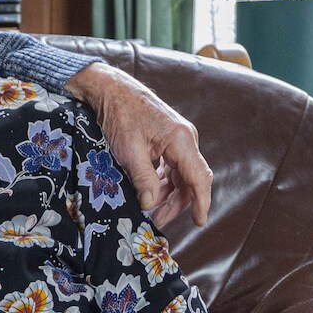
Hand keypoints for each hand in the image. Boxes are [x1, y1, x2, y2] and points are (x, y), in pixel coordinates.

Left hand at [66, 62, 211, 226]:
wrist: (110, 89)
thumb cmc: (119, 116)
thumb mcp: (128, 152)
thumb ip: (143, 180)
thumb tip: (150, 205)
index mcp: (181, 140)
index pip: (199, 178)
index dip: (201, 203)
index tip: (199, 222)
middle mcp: (185, 139)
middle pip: (191, 179)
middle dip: (177, 203)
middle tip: (158, 220)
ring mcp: (178, 138)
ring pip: (181, 174)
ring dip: (168, 193)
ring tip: (151, 209)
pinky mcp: (168, 139)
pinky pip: (172, 166)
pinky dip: (163, 181)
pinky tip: (149, 191)